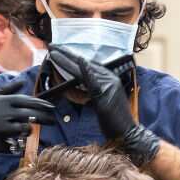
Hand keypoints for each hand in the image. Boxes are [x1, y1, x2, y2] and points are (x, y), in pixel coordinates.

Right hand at [0, 80, 55, 167]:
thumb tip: (21, 81)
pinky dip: (16, 145)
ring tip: (27, 132)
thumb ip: (5, 90)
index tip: (52, 107)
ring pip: (22, 130)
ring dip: (28, 131)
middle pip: (28, 115)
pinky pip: (11, 146)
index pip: (25, 100)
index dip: (40, 104)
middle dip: (43, 117)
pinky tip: (15, 144)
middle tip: (52, 121)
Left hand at [47, 46, 159, 165]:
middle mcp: (110, 78)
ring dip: (69, 59)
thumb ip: (92, 91)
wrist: (127, 134)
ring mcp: (109, 84)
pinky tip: (78, 61)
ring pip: (85, 68)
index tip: (59, 51)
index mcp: (109, 79)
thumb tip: (78, 86)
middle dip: (67, 54)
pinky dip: (86, 69)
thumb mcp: (101, 103)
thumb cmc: (114, 122)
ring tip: (54, 52)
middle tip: (52, 46)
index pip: (88, 65)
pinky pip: (93, 79)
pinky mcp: (106, 93)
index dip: (73, 57)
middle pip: (85, 63)